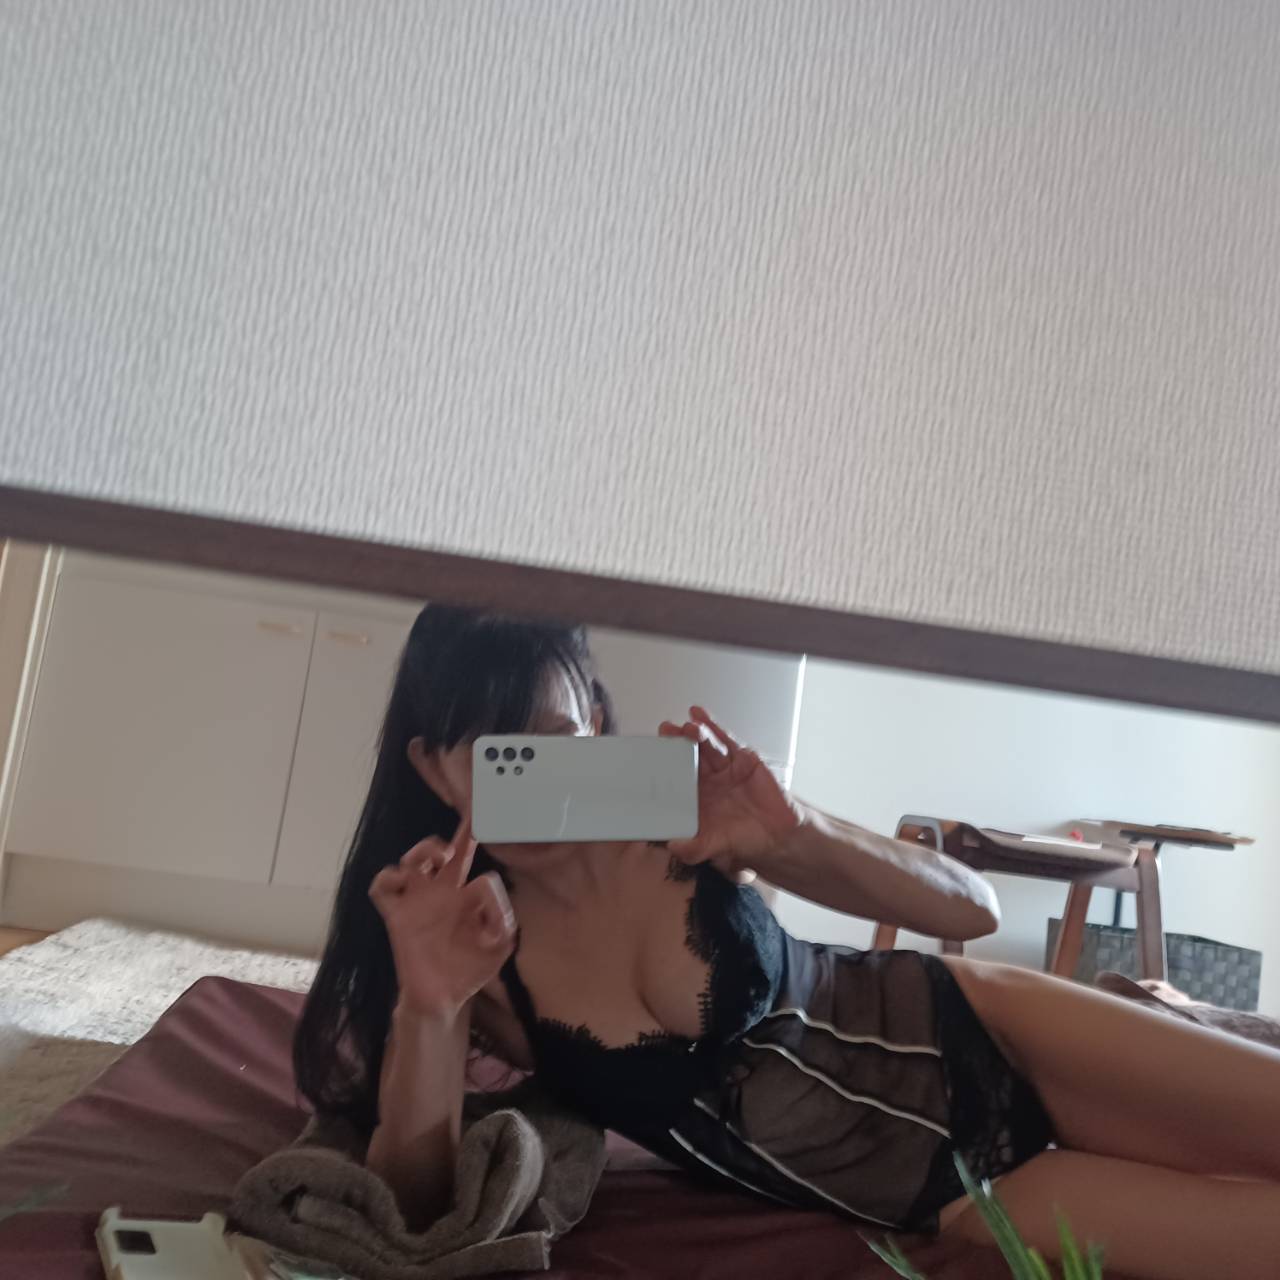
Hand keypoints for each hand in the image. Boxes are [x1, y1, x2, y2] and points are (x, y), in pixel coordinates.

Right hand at [368, 817, 515, 1019]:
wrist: (442, 999)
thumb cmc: (470, 969)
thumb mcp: (499, 945)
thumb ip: (502, 917)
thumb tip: (488, 889)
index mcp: (468, 898)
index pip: (479, 870)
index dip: (488, 875)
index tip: (490, 884)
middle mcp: (443, 893)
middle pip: (446, 850)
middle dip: (461, 832)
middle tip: (472, 823)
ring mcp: (418, 902)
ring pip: (412, 858)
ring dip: (424, 848)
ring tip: (442, 857)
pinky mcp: (397, 916)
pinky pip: (382, 887)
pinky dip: (387, 877)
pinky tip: (403, 880)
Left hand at [659, 706, 800, 876]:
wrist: (779, 835)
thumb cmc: (745, 840)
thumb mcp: (714, 846)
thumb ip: (694, 847)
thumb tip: (673, 845)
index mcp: (695, 799)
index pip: (674, 779)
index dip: (663, 767)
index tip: (650, 755)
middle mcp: (707, 781)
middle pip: (686, 757)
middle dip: (675, 743)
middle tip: (664, 731)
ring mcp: (724, 768)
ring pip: (704, 746)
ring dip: (693, 734)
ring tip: (683, 726)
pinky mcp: (742, 759)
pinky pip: (725, 740)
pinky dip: (712, 726)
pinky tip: (699, 715)